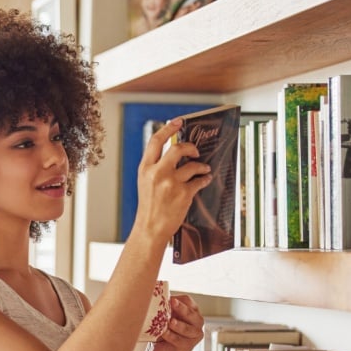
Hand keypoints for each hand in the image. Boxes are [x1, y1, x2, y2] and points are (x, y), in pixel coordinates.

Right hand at [134, 118, 212, 241]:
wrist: (150, 228)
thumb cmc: (148, 207)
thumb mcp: (145, 182)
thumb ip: (155, 167)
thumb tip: (173, 153)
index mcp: (145, 168)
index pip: (156, 141)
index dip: (169, 128)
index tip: (178, 122)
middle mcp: (157, 173)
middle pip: (178, 148)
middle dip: (190, 147)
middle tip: (195, 152)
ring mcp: (171, 183)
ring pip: (192, 165)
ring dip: (202, 166)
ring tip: (204, 169)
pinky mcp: (183, 193)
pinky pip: (199, 181)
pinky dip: (204, 179)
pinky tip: (205, 180)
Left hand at [146, 294, 204, 350]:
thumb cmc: (164, 329)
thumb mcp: (165, 316)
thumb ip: (165, 307)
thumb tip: (156, 296)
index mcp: (192, 311)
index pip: (188, 301)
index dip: (178, 299)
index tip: (168, 299)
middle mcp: (197, 322)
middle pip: (191, 313)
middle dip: (181, 308)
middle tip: (172, 302)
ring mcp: (194, 335)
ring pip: (187, 329)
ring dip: (178, 325)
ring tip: (170, 322)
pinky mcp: (188, 347)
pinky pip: (179, 340)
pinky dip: (171, 336)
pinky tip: (164, 333)